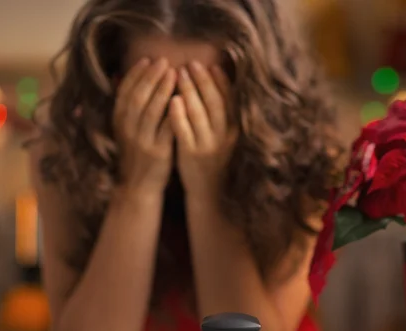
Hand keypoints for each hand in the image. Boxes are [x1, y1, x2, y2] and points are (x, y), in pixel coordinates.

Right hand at [113, 58, 176, 195]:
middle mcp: (128, 130)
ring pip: (152, 110)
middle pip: (138, 97)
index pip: (125, 92)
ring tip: (174, 73)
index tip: (147, 59)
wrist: (138, 188)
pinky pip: (167, 128)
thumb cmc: (137, 156)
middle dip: (151, 77)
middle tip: (164, 61)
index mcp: (119, 123)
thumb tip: (120, 76)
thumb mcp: (125, 131)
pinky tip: (183, 99)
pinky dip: (174, 112)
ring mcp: (143, 141)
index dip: (136, 75)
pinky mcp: (159, 152)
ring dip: (162, 89)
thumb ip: (126, 107)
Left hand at [168, 61, 236, 195]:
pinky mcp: (191, 154)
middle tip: (191, 64)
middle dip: (203, 81)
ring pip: (200, 114)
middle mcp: (223, 137)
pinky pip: (185, 131)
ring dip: (190, 91)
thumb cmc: (211, 159)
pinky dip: (179, 114)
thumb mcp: (222, 137)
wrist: (207, 190)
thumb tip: (215, 85)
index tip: (211, 65)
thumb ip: (220, 116)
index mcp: (232, 131)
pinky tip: (172, 100)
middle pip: (214, 103)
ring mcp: (207, 146)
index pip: (229, 101)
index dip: (221, 82)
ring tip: (179, 74)